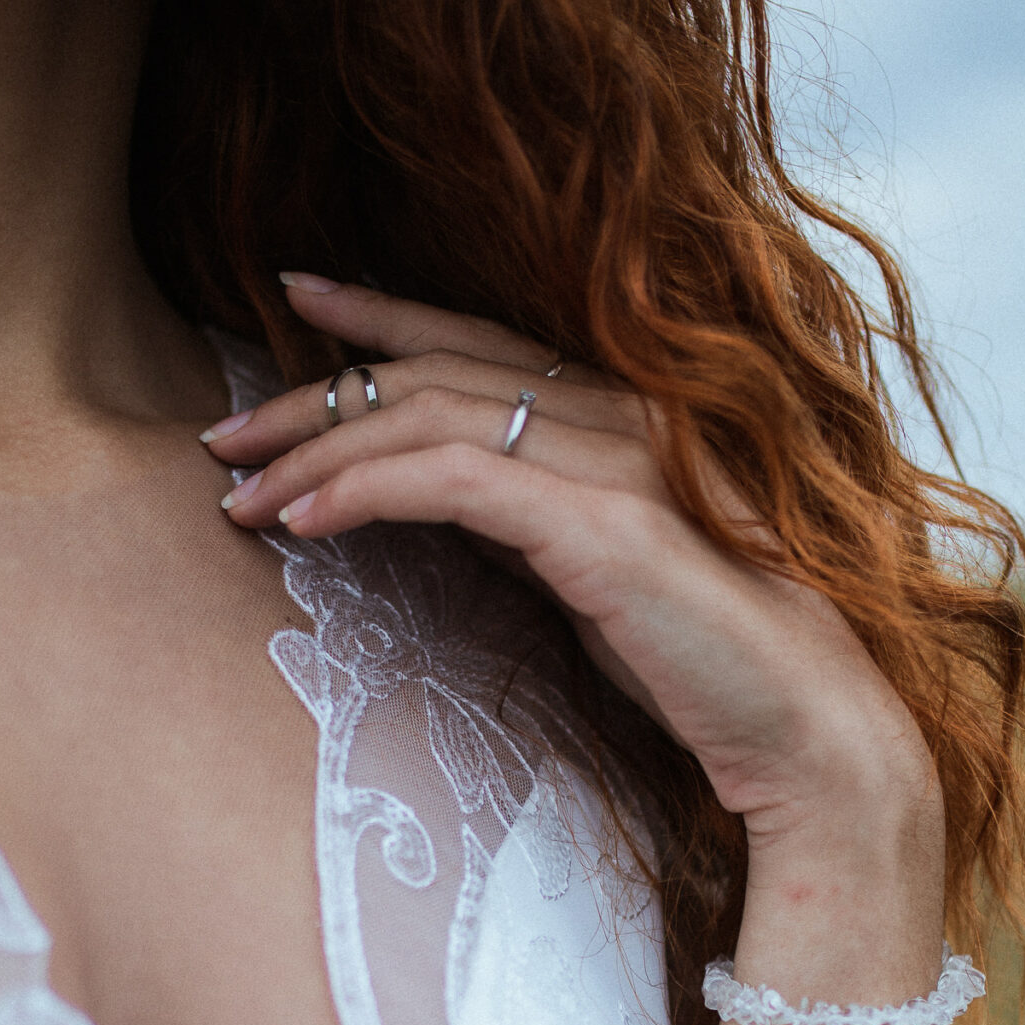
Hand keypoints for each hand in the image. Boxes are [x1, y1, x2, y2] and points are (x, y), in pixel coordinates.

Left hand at [203, 277, 934, 860]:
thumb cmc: (701, 665)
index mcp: (620, 415)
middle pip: (432, 373)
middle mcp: (619, 413)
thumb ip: (525, 521)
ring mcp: (617, 461)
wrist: (803, 730)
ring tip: (238, 491)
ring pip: (429, 419)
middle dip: (313, 397)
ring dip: (318, 451)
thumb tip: (435, 504)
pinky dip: (366, 490)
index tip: (297, 294)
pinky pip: (452, 484)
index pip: (479, 339)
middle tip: (221, 434)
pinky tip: (303, 519)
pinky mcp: (604, 526)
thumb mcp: (590, 574)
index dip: (383, 312)